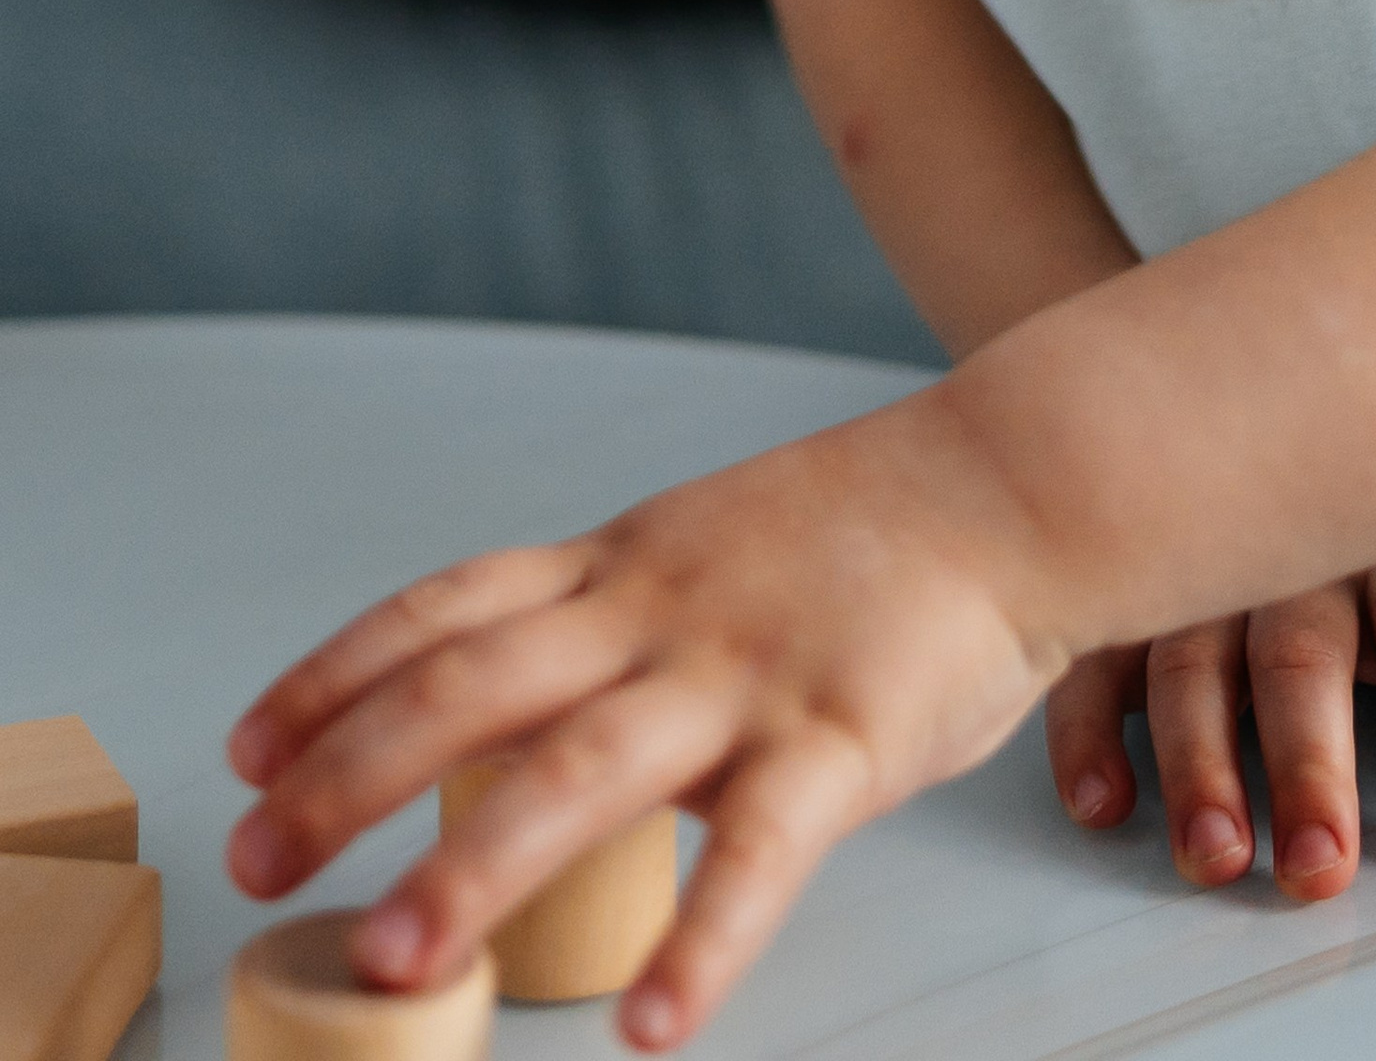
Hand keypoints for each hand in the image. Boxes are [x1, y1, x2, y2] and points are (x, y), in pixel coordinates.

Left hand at [224, 401, 1063, 1050]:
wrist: (1013, 482)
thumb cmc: (873, 529)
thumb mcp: (713, 539)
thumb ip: (623, 612)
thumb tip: (526, 696)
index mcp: (626, 564)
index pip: (447, 608)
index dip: (336, 673)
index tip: (249, 742)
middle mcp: (659, 614)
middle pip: (471, 688)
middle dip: (348, 776)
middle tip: (257, 860)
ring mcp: (742, 676)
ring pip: (579, 769)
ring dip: (476, 868)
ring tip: (393, 958)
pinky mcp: (836, 739)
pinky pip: (758, 856)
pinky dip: (702, 943)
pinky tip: (654, 1028)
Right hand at [1043, 538, 1375, 902]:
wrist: (1244, 368)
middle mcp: (1304, 548)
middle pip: (1305, 656)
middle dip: (1312, 765)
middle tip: (1322, 873)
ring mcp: (1206, 556)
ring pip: (1194, 654)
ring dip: (1199, 761)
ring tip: (1215, 858)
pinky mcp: (1127, 575)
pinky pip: (1096, 643)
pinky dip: (1089, 723)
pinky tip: (1102, 800)